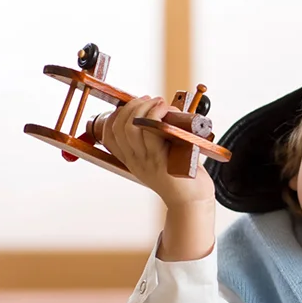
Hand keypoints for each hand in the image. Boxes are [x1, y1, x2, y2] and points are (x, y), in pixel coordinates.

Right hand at [100, 95, 215, 207]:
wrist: (192, 202)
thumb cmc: (182, 176)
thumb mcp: (162, 157)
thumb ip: (156, 140)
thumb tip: (161, 112)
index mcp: (131, 159)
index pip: (109, 135)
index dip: (116, 115)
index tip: (133, 105)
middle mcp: (135, 161)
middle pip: (119, 126)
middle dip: (132, 105)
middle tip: (149, 100)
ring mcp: (146, 161)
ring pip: (131, 127)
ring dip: (145, 107)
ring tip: (159, 103)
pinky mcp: (161, 161)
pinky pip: (151, 132)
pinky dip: (156, 115)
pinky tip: (166, 111)